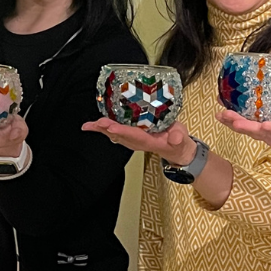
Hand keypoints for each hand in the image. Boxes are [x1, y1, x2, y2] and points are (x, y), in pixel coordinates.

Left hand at [82, 118, 196, 163]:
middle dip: (109, 129)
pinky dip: (104, 128)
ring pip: (115, 135)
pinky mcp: (131, 135)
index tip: (113, 128)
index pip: (135, 136)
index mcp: (150, 141)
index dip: (123, 132)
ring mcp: (133, 140)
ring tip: (89, 125)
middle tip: (97, 123)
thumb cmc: (178, 141)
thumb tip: (175, 138)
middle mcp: (138, 142)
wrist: (176, 148)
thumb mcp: (182, 139)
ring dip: (102, 129)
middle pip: (121, 136)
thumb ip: (179, 138)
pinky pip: (115, 132)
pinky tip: (94, 124)